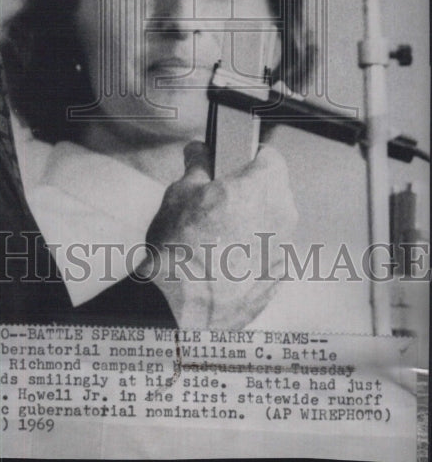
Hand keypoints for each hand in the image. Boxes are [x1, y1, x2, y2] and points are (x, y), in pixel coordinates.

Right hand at [140, 142, 296, 329]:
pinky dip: (250, 252)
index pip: (271, 156)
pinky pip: (267, 253)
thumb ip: (197, 166)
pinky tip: (221, 259)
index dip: (250, 155)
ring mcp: (283, 251)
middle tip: (216, 197)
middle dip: (248, 190)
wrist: (183, 309)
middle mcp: (282, 216)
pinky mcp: (277, 280)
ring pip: (271, 223)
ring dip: (250, 223)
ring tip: (215, 233)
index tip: (233, 160)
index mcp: (263, 187)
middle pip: (273, 190)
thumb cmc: (182, 248)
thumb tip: (199, 153)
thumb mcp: (180, 192)